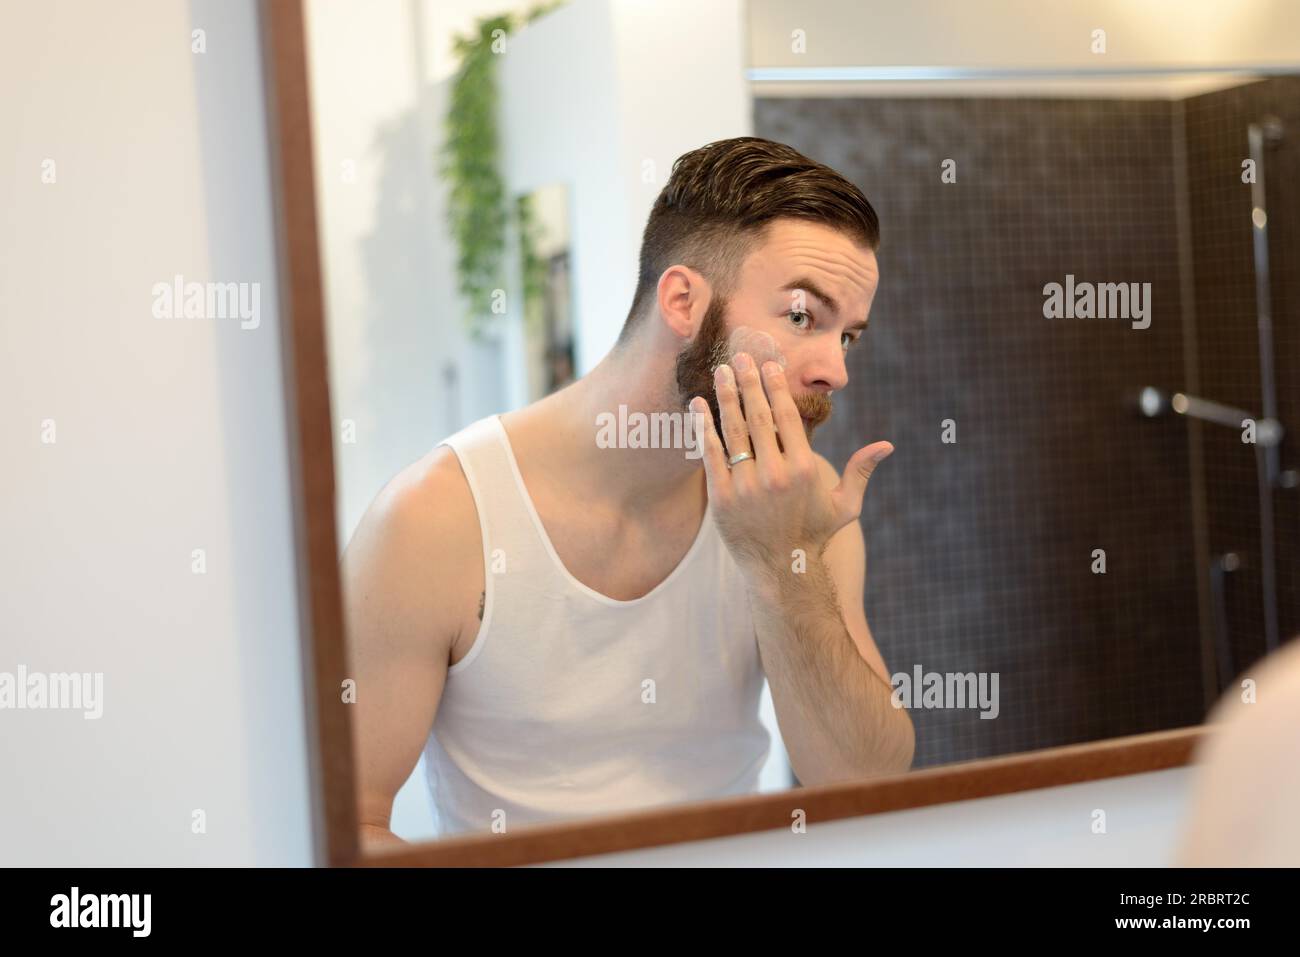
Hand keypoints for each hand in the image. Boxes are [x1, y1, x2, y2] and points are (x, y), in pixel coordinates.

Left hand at [690, 352, 892, 583]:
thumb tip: (887, 445)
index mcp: (802, 468)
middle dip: (748, 381)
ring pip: (733, 430)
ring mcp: (745, 485)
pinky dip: (704, 427)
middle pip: (757, 415)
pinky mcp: (721, 497)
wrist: (781, 570)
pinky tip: (699, 405)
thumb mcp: (845, 505)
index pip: (785, 416)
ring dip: (725, 396)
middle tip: (739, 356)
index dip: (776, 386)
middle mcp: (774, 474)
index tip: (769, 364)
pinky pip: (711, 454)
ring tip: (720, 371)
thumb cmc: (815, 534)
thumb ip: (861, 471)